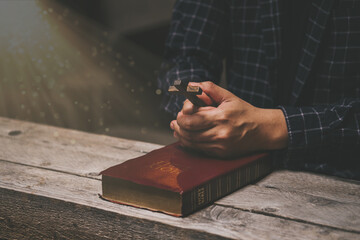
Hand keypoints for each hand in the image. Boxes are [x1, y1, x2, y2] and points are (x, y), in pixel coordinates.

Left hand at [170, 81, 287, 157]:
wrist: (262, 130)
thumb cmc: (245, 112)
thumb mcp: (229, 96)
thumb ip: (210, 88)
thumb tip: (191, 84)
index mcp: (221, 117)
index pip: (192, 121)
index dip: (181, 118)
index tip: (179, 115)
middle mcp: (220, 134)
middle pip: (189, 133)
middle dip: (178, 128)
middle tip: (175, 122)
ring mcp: (220, 146)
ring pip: (192, 144)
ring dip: (182, 137)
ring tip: (177, 130)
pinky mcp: (221, 154)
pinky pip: (200, 150)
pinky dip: (191, 144)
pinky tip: (188, 138)